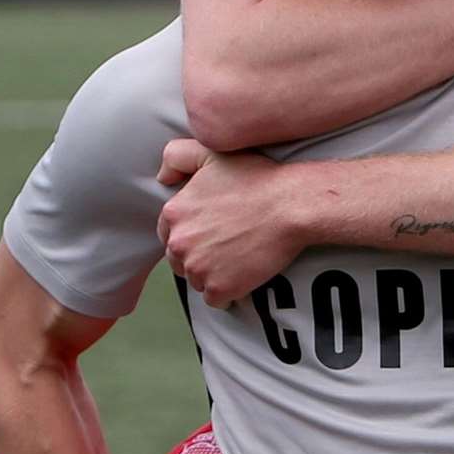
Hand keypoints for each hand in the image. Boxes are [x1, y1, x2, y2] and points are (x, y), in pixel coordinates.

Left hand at [156, 139, 304, 307]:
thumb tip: (162, 178)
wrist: (291, 204)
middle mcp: (179, 243)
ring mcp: (198, 269)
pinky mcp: (219, 289)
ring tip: (241, 252)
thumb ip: (177, 157)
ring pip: (198, 280)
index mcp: (174, 213)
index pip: (169, 233)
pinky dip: (230, 290)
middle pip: (181, 260)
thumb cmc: (257, 178)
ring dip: (215, 272)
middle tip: (231, 239)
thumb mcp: (213, 153)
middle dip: (201, 254)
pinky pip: (217, 299)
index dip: (194, 231)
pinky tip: (247, 270)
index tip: (216, 227)